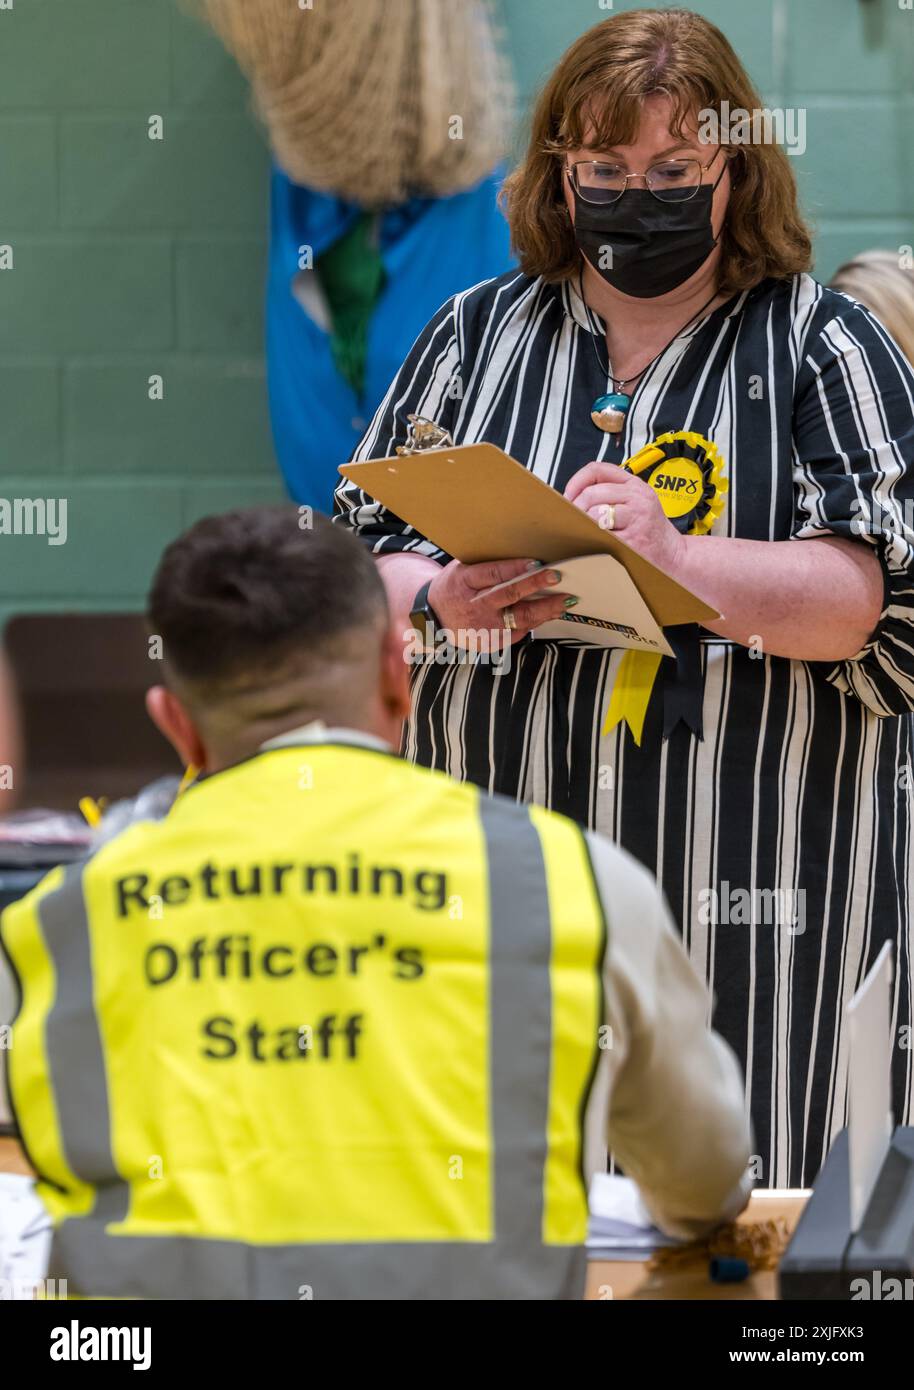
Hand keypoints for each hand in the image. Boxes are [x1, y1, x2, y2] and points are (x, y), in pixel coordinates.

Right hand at [428, 558, 575, 646]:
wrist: (434, 619)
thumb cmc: (455, 588)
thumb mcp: (461, 570)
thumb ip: (487, 565)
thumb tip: (524, 556)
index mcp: (465, 582)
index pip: (493, 574)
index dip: (516, 569)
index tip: (537, 563)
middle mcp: (474, 606)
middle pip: (509, 595)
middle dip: (535, 585)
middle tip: (557, 577)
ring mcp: (484, 627)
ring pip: (520, 618)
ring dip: (546, 609)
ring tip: (566, 600)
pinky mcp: (491, 643)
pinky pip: (520, 632)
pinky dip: (537, 621)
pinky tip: (552, 612)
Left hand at [564, 461, 685, 574]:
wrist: (674, 554)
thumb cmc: (651, 530)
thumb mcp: (638, 502)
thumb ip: (612, 493)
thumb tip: (574, 497)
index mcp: (635, 485)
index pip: (598, 469)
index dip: (577, 481)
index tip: (569, 495)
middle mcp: (637, 498)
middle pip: (592, 493)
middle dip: (576, 507)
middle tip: (572, 519)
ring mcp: (636, 519)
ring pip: (595, 514)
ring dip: (584, 524)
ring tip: (585, 530)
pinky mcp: (632, 540)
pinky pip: (602, 536)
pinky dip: (593, 539)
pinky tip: (595, 542)